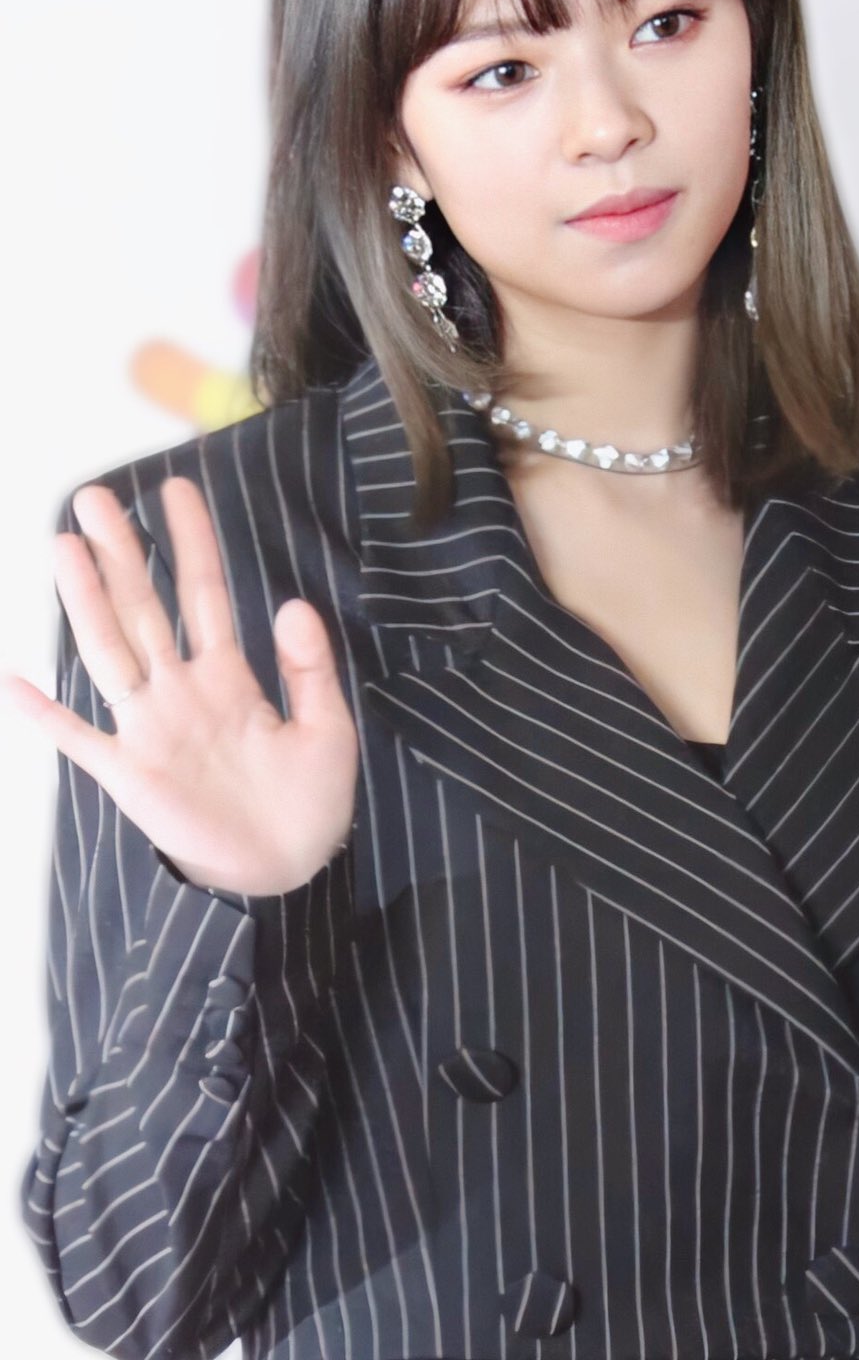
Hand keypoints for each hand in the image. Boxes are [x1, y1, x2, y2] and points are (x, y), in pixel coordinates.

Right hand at [0, 476, 358, 896]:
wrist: (288, 872)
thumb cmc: (309, 803)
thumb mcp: (328, 730)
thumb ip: (310, 668)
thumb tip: (293, 603)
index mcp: (228, 678)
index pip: (205, 593)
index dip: (192, 542)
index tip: (176, 487)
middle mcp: (181, 693)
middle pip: (144, 608)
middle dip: (121, 553)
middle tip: (94, 496)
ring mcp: (151, 730)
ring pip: (111, 651)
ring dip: (86, 601)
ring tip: (63, 547)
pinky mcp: (132, 776)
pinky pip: (82, 740)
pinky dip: (47, 715)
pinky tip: (15, 681)